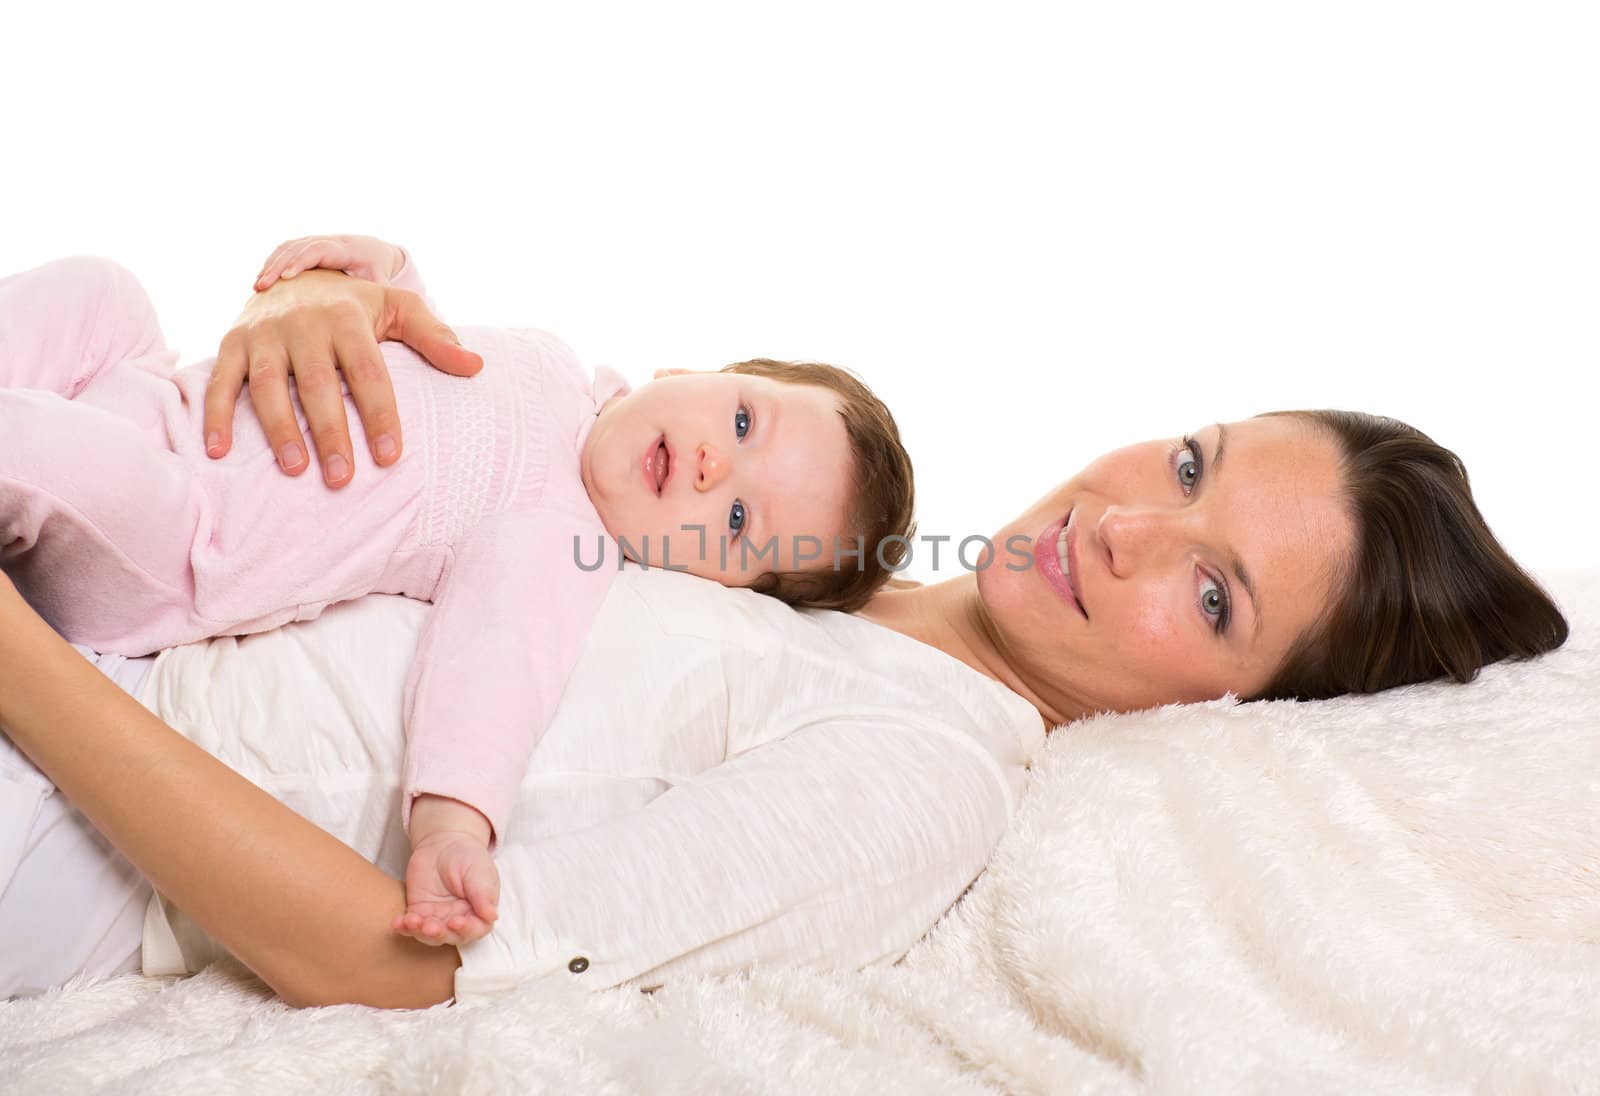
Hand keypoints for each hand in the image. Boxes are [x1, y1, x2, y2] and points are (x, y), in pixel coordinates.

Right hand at [204, 269, 482, 487]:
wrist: (292, 276)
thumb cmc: (355, 307)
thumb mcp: (398, 310)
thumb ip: (435, 338)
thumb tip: (476, 367)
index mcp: (347, 316)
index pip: (368, 371)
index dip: (380, 414)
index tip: (391, 457)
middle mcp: (303, 322)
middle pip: (318, 383)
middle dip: (331, 432)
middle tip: (343, 479)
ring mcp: (263, 333)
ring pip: (267, 385)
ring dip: (279, 429)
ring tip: (296, 470)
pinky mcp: (232, 342)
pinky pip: (219, 381)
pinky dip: (215, 415)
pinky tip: (220, 453)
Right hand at [253, 234, 404, 290]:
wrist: (373, 253)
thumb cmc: (378, 272)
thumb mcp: (381, 283)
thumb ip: (377, 296)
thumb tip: (376, 316)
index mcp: (346, 248)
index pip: (318, 249)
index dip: (301, 261)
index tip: (287, 277)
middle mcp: (326, 241)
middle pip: (297, 247)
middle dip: (277, 265)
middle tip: (262, 286)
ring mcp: (314, 242)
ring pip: (287, 248)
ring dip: (270, 265)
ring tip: (257, 287)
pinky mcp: (304, 248)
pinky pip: (284, 252)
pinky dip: (271, 265)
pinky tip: (262, 284)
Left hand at [393, 829, 500, 946]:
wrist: (443, 843)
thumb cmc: (467, 856)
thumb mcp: (479, 871)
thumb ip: (483, 894)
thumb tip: (492, 916)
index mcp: (478, 911)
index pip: (476, 928)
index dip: (466, 929)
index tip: (455, 921)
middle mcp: (458, 918)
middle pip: (451, 936)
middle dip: (439, 933)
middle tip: (430, 926)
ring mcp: (437, 917)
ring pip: (429, 935)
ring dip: (420, 932)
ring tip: (411, 921)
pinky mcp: (419, 912)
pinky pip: (411, 926)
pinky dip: (404, 927)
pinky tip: (398, 923)